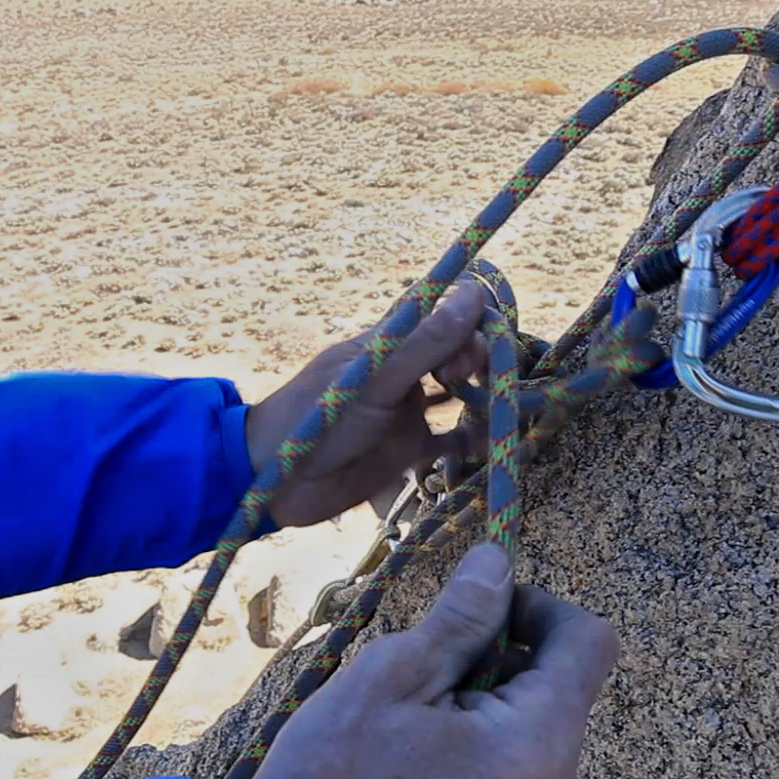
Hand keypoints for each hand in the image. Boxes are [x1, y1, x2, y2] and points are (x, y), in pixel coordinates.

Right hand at [240, 544, 619, 778]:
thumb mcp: (391, 678)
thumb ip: (460, 618)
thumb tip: (498, 563)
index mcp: (539, 747)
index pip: (591, 643)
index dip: (542, 608)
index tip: (484, 610)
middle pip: (564, 686)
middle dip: (505, 661)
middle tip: (427, 673)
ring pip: (540, 726)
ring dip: (492, 704)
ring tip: (417, 725)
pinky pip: (525, 771)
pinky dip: (488, 745)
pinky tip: (425, 761)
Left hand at [246, 281, 488, 528]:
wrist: (274, 483)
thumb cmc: (317, 421)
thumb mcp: (375, 380)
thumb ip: (424, 343)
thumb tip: (473, 295)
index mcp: (388, 345)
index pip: (441, 316)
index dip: (471, 323)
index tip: (487, 343)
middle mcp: (401, 374)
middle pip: (455, 354)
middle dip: (479, 362)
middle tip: (478, 383)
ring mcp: (404, 413)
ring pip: (457, 396)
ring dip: (482, 397)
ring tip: (503, 409)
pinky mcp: (405, 452)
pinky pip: (448, 441)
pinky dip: (471, 440)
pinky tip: (493, 443)